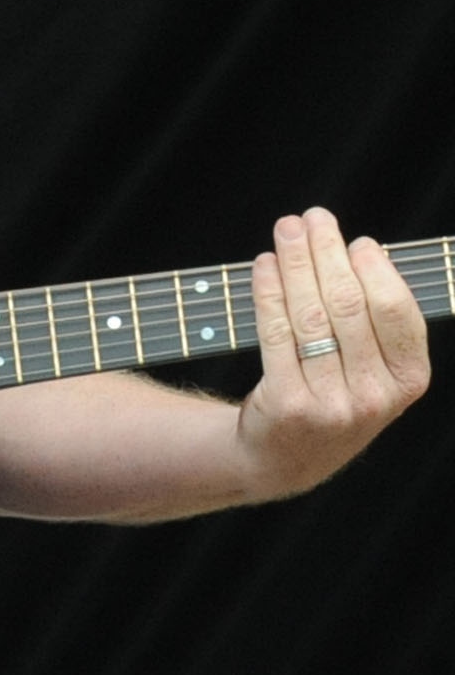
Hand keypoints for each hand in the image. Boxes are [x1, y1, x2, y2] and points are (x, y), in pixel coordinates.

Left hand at [237, 208, 429, 496]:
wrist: (284, 457)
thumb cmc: (333, 395)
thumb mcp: (373, 370)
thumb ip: (375, 323)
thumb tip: (358, 250)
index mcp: (409, 380)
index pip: (396, 312)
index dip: (376, 269)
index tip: (356, 240)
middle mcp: (376, 395)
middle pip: (350, 305)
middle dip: (329, 253)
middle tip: (313, 217)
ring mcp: (332, 404)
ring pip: (311, 316)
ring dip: (296, 263)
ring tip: (286, 229)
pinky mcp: (288, 405)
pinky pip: (276, 335)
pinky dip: (268, 292)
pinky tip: (265, 265)